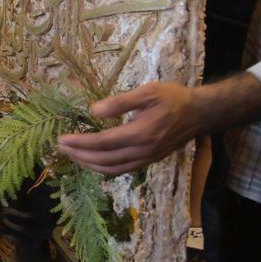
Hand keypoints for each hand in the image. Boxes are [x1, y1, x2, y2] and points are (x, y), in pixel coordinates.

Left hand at [57, 82, 203, 175]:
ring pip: (112, 169)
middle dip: (79, 155)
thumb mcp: (147, 92)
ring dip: (89, 164)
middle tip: (60, 146)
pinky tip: (92, 160)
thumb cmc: (173, 98)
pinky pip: (122, 170)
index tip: (62, 138)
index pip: (103, 142)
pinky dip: (103, 168)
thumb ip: (120, 102)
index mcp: (142, 133)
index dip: (81, 143)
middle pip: (104, 160)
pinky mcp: (149, 160)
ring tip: (71, 154)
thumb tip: (94, 111)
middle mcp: (143, 151)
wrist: (200, 113)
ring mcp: (147, 158)